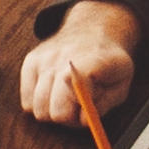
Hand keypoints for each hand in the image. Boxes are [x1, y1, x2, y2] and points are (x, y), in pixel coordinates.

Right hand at [19, 1, 139, 123]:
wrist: (92, 29)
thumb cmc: (108, 62)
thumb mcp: (122, 83)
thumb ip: (104, 104)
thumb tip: (82, 119)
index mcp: (93, 60)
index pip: (75, 88)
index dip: (81, 108)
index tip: (88, 108)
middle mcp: (63, 57)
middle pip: (55, 110)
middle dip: (68, 117)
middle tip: (78, 109)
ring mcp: (43, 59)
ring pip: (37, 109)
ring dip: (52, 112)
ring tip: (66, 101)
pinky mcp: (30, 62)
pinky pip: (27, 101)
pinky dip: (39, 104)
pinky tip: (53, 94)